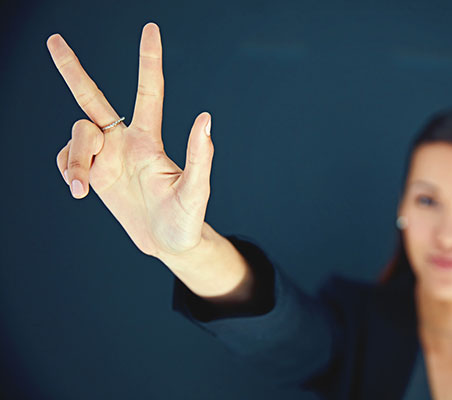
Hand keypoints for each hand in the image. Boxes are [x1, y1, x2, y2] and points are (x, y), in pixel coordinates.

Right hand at [49, 23, 214, 258]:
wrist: (167, 243)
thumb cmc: (186, 219)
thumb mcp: (195, 191)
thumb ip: (200, 157)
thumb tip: (206, 116)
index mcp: (150, 139)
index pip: (149, 92)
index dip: (148, 60)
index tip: (151, 28)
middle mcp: (125, 141)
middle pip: (93, 98)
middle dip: (72, 70)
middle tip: (53, 40)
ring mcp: (106, 157)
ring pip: (77, 136)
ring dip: (76, 159)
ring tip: (81, 188)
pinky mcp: (93, 174)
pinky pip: (67, 158)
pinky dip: (68, 169)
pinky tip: (79, 187)